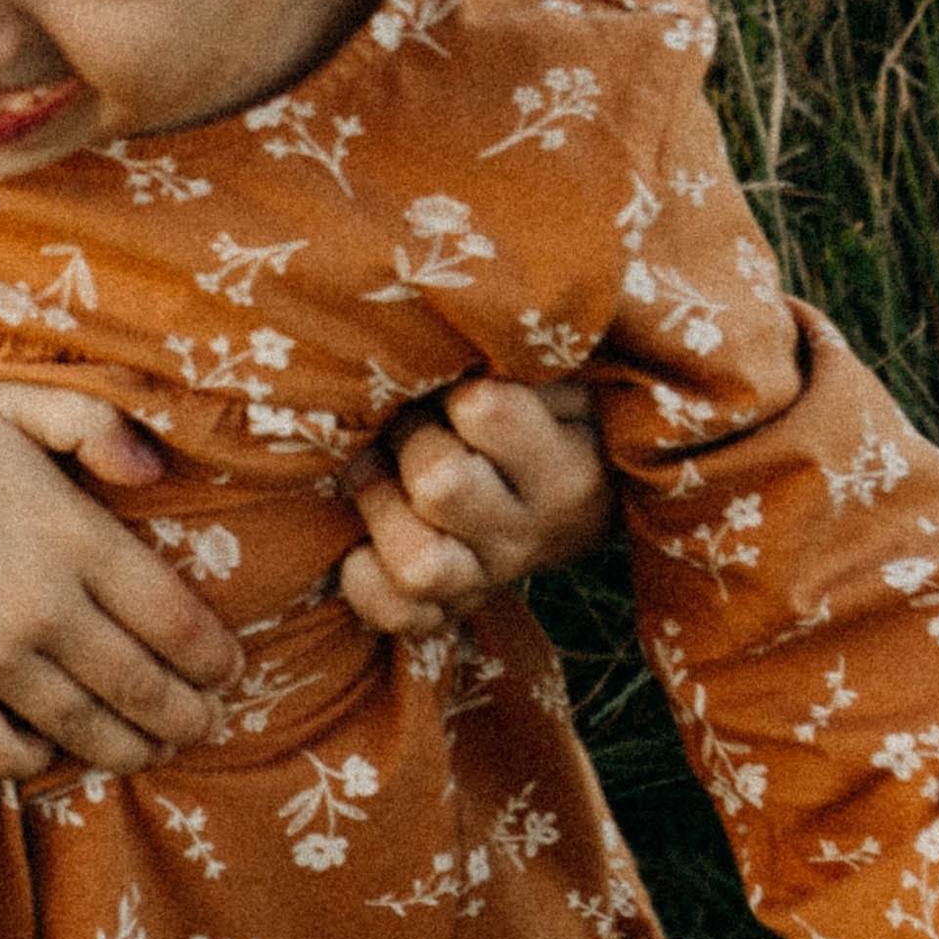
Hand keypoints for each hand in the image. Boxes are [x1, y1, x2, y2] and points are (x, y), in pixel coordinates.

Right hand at [0, 354, 240, 782]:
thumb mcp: (12, 400)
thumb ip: (95, 426)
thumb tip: (158, 475)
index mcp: (74, 535)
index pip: (177, 621)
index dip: (217, 659)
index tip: (232, 671)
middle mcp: (42, 606)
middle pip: (146, 689)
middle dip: (191, 718)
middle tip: (206, 724)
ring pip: (87, 730)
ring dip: (131, 748)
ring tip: (148, 747)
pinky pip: (5, 752)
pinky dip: (41, 759)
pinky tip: (52, 745)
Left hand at [338, 375, 611, 639]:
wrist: (575, 499)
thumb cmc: (553, 410)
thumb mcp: (565, 375)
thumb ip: (525, 354)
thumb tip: (469, 324)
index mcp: (568, 470)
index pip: (486, 412)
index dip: (458, 390)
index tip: (463, 387)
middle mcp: (528, 534)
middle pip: (439, 484)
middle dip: (409, 439)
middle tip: (413, 422)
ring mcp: (485, 579)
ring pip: (417, 565)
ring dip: (381, 507)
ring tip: (381, 474)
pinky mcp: (446, 609)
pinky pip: (396, 614)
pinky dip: (366, 580)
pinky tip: (364, 540)